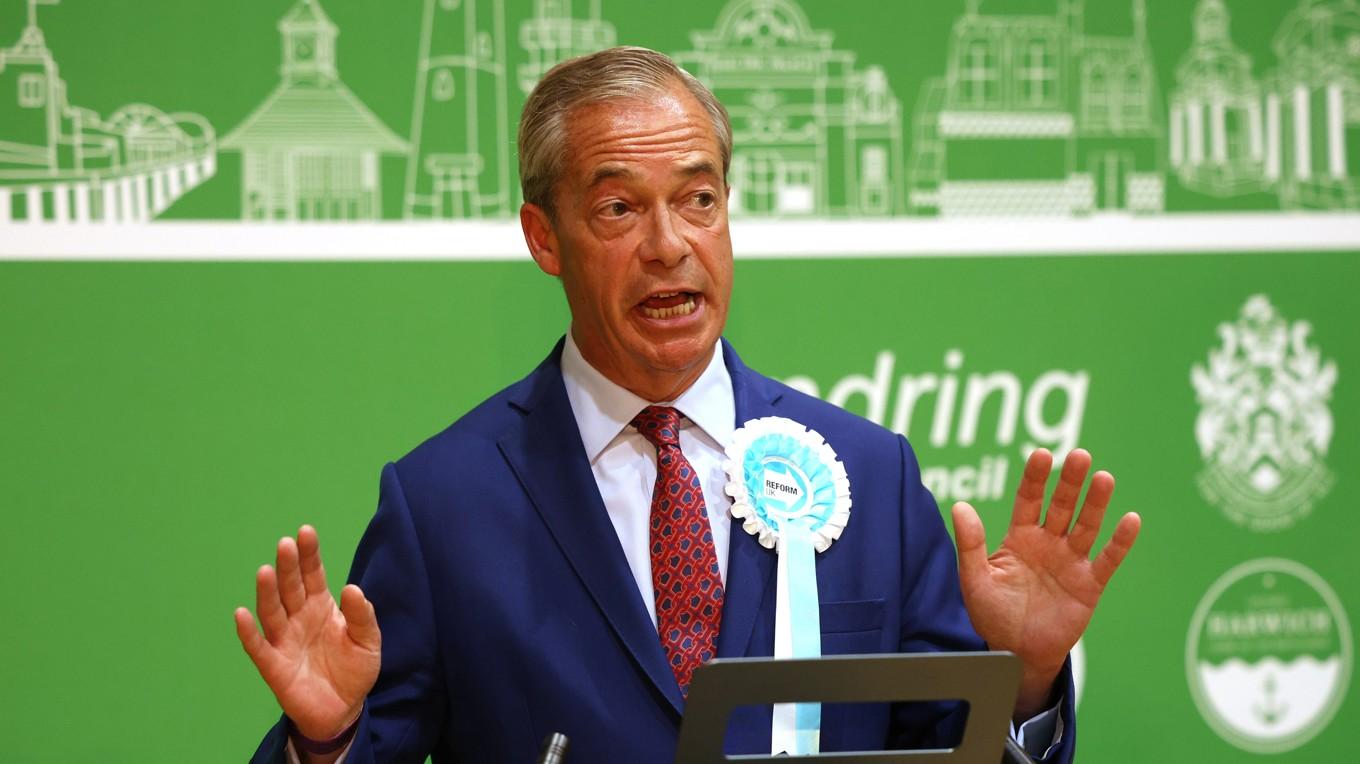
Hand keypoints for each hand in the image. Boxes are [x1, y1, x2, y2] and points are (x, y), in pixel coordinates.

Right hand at [234, 525, 381, 740]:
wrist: (344, 709)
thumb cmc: (354, 669)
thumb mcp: (368, 641)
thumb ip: (362, 616)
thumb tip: (351, 588)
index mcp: (320, 606)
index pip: (313, 574)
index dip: (309, 554)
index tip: (305, 531)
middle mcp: (298, 618)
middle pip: (290, 588)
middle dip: (287, 566)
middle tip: (285, 544)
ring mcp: (284, 640)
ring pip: (272, 612)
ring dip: (267, 592)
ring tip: (265, 570)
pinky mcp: (274, 666)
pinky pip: (258, 646)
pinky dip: (248, 632)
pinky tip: (242, 614)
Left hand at [951, 449, 1139, 717]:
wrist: (1016, 653)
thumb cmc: (992, 615)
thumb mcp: (974, 579)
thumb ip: (971, 544)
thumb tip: (960, 506)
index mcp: (1020, 537)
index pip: (1029, 499)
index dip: (1036, 478)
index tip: (1041, 454)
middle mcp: (1048, 543)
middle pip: (1061, 505)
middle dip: (1070, 481)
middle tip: (1079, 455)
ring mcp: (1071, 561)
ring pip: (1086, 525)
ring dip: (1096, 503)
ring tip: (1104, 477)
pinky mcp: (1089, 584)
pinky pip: (1107, 560)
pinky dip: (1120, 542)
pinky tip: (1130, 519)